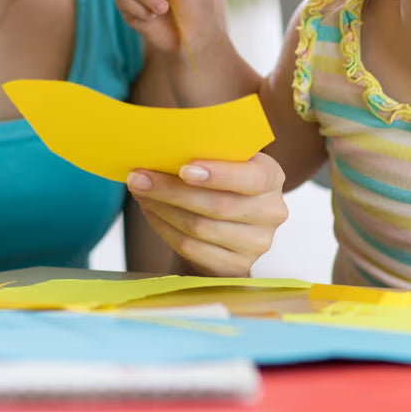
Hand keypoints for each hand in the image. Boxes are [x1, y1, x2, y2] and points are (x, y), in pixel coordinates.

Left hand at [126, 152, 287, 276]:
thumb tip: (165, 144)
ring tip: (141, 193)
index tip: (184, 168)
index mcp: (271, 177)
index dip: (218, 175)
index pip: (251, 178)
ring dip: (163, 209)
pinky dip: (165, 228)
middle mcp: (271, 212)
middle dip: (172, 191)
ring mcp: (256, 243)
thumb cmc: (224, 182)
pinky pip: (191, 248)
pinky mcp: (236, 267)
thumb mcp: (228, 161)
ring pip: (199, 227)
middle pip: (217, 205)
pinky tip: (151, 212)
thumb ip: (210, 151)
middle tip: (139, 178)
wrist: (230, 225)